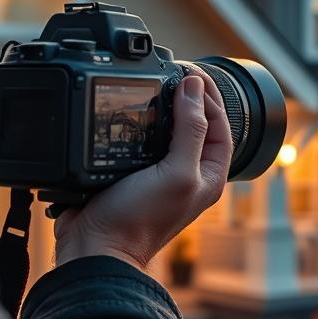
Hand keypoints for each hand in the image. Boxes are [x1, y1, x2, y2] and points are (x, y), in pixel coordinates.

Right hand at [54, 72, 231, 270]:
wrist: (96, 247)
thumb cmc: (139, 220)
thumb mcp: (177, 172)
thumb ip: (191, 129)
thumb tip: (195, 87)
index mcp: (208, 175)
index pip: (221, 126)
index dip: (210, 97)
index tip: (192, 72)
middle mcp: (188, 174)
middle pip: (197, 125)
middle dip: (189, 96)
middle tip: (176, 71)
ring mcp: (160, 174)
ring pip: (169, 131)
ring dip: (165, 106)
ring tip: (156, 83)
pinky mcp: (133, 173)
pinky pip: (143, 140)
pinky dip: (141, 121)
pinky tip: (133, 109)